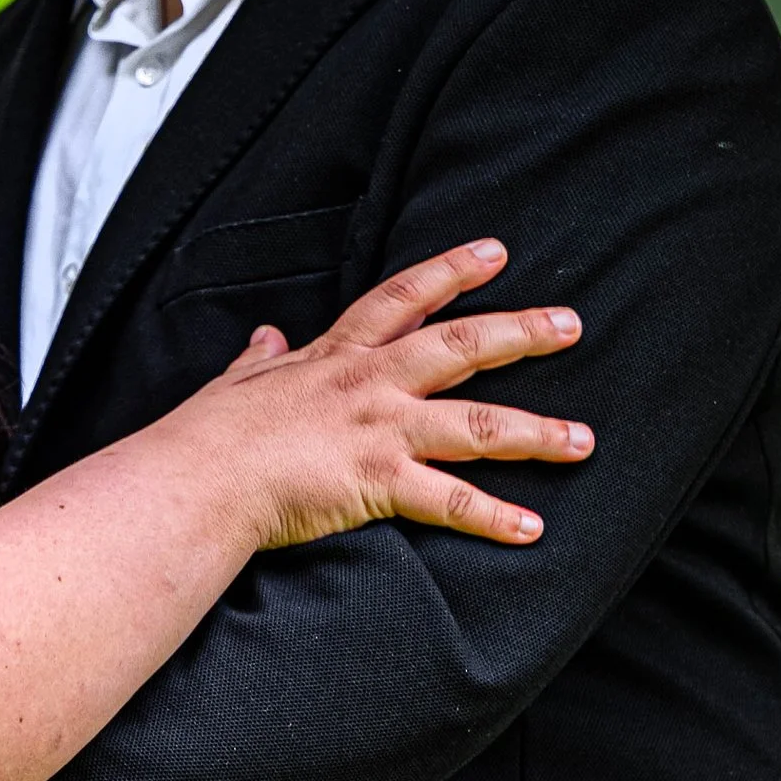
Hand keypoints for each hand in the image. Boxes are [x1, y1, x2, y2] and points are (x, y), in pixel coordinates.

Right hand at [213, 238, 590, 548]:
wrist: (198, 477)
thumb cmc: (209, 435)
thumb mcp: (237, 382)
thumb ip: (259, 359)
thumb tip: (265, 337)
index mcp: (337, 354)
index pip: (404, 299)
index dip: (452, 271)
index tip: (496, 252)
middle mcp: (370, 383)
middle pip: (463, 347)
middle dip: (523, 333)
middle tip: (572, 324)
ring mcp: (379, 430)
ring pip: (475, 423)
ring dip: (535, 432)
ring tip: (582, 440)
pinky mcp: (378, 482)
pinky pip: (450, 501)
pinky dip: (494, 518)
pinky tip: (532, 528)